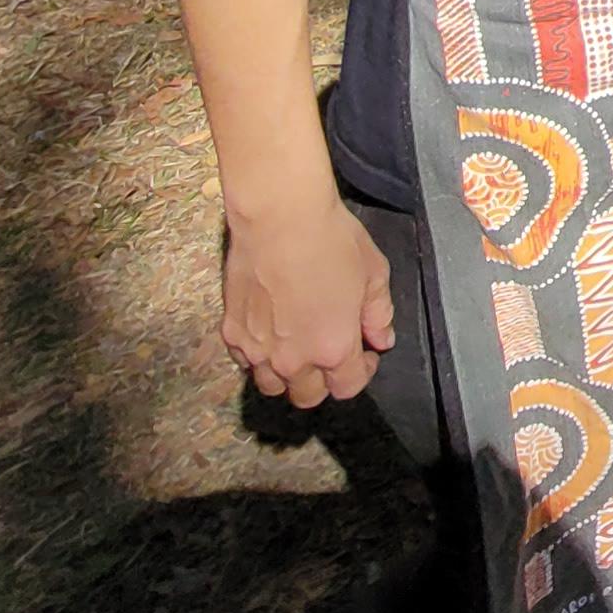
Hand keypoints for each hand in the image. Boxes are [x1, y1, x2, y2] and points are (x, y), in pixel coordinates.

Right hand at [221, 192, 395, 409]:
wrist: (279, 216)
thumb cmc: (333, 240)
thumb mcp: (373, 273)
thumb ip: (378, 314)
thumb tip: (381, 340)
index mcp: (333, 349)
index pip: (348, 387)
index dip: (362, 373)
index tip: (365, 352)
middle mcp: (292, 360)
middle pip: (307, 396)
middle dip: (325, 380)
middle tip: (331, 351)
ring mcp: (257, 350)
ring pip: (272, 386)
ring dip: (289, 376)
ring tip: (298, 346)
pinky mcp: (231, 333)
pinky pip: (245, 362)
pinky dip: (259, 357)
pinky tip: (271, 332)